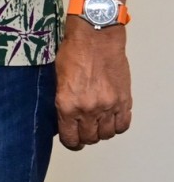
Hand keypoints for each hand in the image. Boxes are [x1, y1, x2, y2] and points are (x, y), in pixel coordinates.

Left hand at [55, 23, 131, 148]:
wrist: (95, 38)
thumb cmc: (73, 53)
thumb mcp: (57, 78)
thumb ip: (62, 101)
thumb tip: (64, 117)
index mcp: (66, 105)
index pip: (70, 138)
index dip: (71, 142)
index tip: (72, 140)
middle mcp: (88, 110)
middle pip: (90, 138)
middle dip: (86, 136)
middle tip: (84, 129)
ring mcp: (108, 106)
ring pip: (107, 134)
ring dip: (102, 131)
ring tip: (98, 122)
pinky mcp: (124, 100)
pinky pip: (123, 125)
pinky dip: (118, 125)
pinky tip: (112, 118)